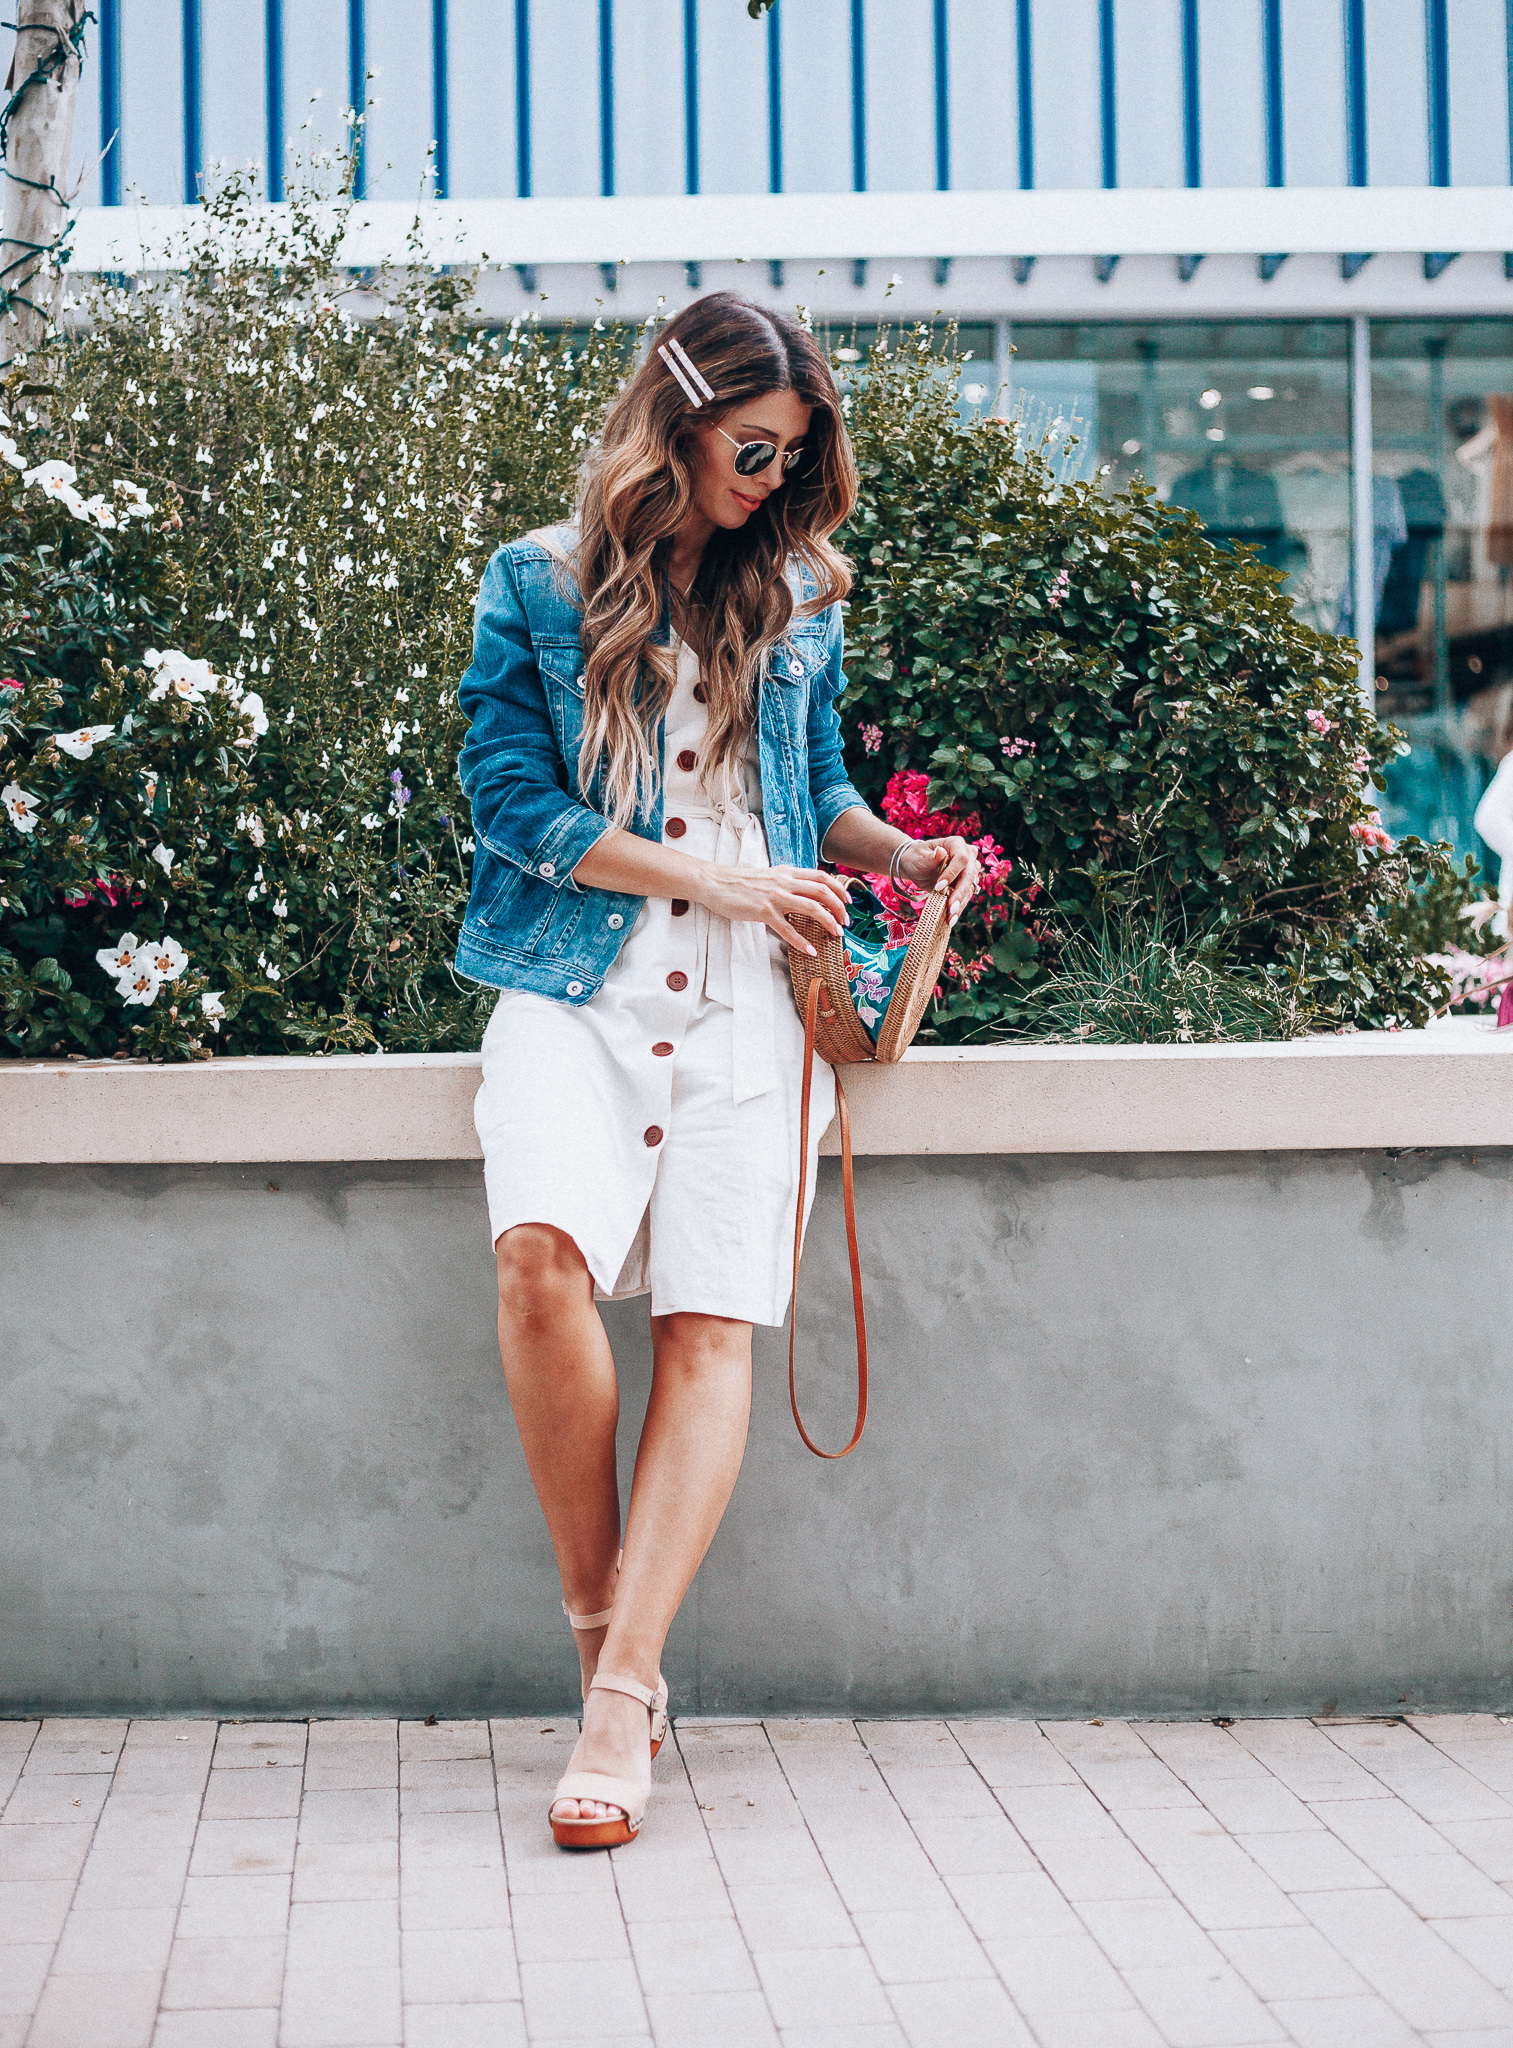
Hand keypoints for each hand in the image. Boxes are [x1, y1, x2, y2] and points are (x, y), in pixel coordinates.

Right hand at [696, 863, 851, 955]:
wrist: (716, 883)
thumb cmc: (741, 883)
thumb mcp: (770, 877)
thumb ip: (788, 882)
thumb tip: (806, 893)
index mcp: (788, 872)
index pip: (822, 877)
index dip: (839, 889)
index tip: (848, 902)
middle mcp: (785, 882)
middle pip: (823, 892)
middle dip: (839, 908)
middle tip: (845, 923)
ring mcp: (775, 896)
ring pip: (812, 908)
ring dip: (828, 922)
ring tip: (835, 935)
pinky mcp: (763, 911)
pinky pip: (788, 929)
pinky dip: (801, 941)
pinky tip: (810, 951)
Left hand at [896, 836, 979, 923]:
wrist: (917, 866)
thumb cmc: (916, 858)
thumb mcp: (919, 857)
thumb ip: (930, 858)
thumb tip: (940, 852)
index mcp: (957, 844)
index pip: (961, 859)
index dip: (952, 873)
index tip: (939, 886)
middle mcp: (968, 856)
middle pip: (968, 876)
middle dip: (959, 893)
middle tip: (950, 909)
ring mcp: (969, 870)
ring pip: (969, 889)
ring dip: (960, 905)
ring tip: (950, 919)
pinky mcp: (966, 884)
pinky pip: (965, 897)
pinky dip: (957, 908)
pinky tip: (951, 919)